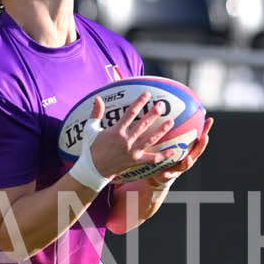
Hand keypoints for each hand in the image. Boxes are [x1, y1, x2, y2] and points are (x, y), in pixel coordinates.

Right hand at [88, 95, 208, 181]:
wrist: (93, 169)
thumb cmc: (91, 148)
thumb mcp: (91, 128)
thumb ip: (96, 113)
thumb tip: (97, 98)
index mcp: (116, 131)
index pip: (130, 113)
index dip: (139, 102)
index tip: (147, 94)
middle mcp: (126, 140)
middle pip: (143, 124)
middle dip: (153, 114)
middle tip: (162, 105)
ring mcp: (132, 151)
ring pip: (150, 139)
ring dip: (161, 130)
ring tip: (171, 121)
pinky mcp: (135, 161)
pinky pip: (152, 159)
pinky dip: (163, 156)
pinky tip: (173, 151)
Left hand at [159, 115, 212, 181]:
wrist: (157, 174)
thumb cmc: (163, 153)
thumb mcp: (165, 139)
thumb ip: (170, 126)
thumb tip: (173, 107)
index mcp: (188, 149)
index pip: (199, 137)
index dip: (205, 129)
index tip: (209, 119)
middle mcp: (187, 158)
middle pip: (197, 151)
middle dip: (202, 144)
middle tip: (205, 136)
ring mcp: (179, 168)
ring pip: (186, 165)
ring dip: (188, 161)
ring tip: (188, 158)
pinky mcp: (168, 176)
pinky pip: (168, 175)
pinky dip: (167, 174)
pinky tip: (164, 173)